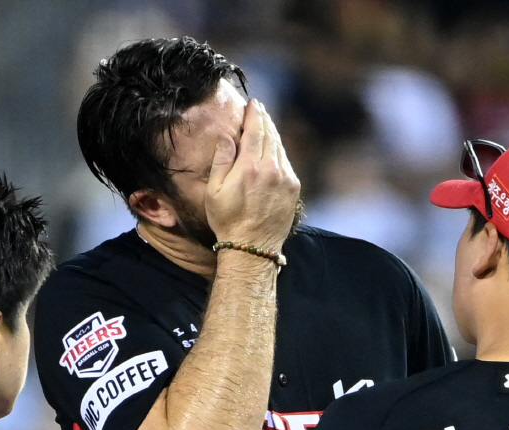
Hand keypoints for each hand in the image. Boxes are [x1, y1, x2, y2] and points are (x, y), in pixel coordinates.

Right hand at [206, 99, 299, 251]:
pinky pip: (286, 162)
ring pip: (280, 147)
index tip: (253, 103)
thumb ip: (221, 159)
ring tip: (265, 125)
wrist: (252, 247)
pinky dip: (279, 152)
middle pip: (270, 134)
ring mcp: (286, 179)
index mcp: (250, 167)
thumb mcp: (214, 191)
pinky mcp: (294, 188)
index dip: (254, 113)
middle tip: (259, 108)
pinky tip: (272, 150)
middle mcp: (271, 169)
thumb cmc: (227, 220)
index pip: (255, 130)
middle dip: (264, 119)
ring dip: (272, 134)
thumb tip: (227, 135)